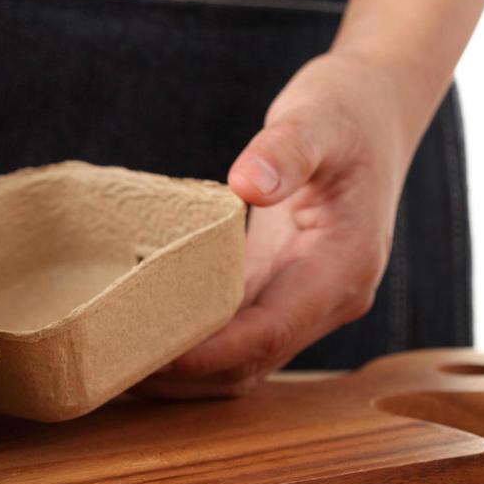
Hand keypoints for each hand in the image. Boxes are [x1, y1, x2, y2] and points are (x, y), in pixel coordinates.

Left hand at [136, 52, 429, 398]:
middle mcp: (328, 297)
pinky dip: (188, 345)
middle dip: (183, 376)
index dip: (210, 353)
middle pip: (250, 362)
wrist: (375, 107)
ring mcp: (303, 297)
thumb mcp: (318, 116)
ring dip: (180, 373)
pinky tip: (135, 337)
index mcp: (344, 266)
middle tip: (108, 369)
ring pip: (239, 360)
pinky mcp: (277, 287)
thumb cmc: (347, 109)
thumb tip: (248, 182)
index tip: (150, 356)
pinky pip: (231, 334)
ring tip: (110, 366)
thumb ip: (285, 149)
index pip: (271, 331)